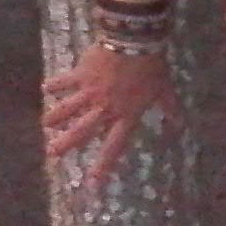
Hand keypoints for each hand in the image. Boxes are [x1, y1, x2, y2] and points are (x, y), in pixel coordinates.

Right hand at [38, 40, 169, 189]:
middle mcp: (105, 108)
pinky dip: (55, 85)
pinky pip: (64, 82)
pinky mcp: (80, 75)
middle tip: (52, 153)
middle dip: (66, 144)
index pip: (114, 146)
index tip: (93, 183)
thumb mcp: (164, 89)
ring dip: (55, 117)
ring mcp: (90, 92)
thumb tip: (180, 123)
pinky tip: (46, 88)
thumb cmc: (151, 67)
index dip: (103, 166)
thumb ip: (170, 107)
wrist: (133, 41)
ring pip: (68, 109)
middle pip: (82, 131)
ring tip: (45, 124)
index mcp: (125, 115)